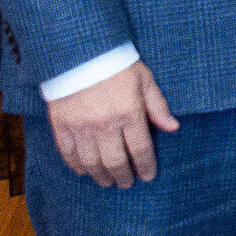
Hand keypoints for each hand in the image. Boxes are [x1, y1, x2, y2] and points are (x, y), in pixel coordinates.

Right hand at [46, 61, 176, 186]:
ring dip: (101, 176)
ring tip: (107, 182)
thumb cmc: (116, 64)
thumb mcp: (145, 80)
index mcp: (129, 113)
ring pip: (92, 163)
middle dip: (123, 177)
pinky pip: (68, 153)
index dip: (145, 167)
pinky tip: (84, 171)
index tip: (148, 176)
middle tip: (126, 184)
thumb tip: (173, 128)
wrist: (79, 52)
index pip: (140, 150)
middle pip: (116, 162)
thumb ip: (158, 106)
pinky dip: (76, 166)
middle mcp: (105, 124)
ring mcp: (81, 126)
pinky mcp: (61, 125)